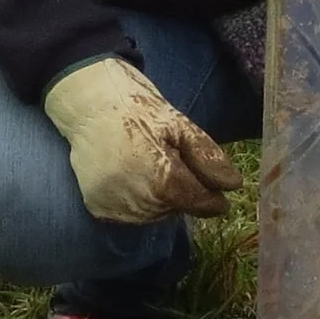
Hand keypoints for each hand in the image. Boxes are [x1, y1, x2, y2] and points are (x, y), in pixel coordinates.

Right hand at [42, 55, 241, 225]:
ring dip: (161, 199)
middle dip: (182, 191)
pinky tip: (132, 176)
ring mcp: (114, 207)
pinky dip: (138, 201)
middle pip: (177, 209)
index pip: (200, 203)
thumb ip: (206, 157)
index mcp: (161, 179)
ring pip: (154, 215)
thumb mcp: (179, 124)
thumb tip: (233, 185)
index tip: (216, 188)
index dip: (212, 197)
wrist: (87, 104)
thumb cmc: (137, 108)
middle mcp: (136, 200)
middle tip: (170, 160)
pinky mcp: (97, 208)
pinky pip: (130, 215)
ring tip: (150, 166)